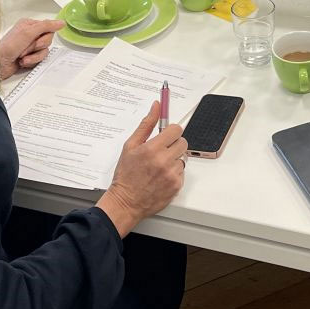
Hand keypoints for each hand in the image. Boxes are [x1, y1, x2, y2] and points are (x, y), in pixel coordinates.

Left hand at [0, 17, 57, 79]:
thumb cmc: (7, 47)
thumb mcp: (27, 33)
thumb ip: (46, 26)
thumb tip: (60, 22)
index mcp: (29, 25)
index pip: (48, 28)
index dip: (44, 36)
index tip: (36, 39)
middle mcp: (30, 35)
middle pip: (48, 40)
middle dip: (37, 47)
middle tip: (27, 48)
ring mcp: (30, 46)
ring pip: (44, 51)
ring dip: (34, 55)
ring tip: (22, 56)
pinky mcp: (30, 57)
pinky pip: (40, 59)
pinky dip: (31, 61)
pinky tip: (22, 61)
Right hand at [97, 102, 187, 235]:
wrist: (126, 202)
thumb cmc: (126, 175)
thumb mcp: (131, 146)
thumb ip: (146, 125)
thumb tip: (156, 106)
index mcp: (152, 148)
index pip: (176, 130)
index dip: (171, 131)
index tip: (166, 136)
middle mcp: (164, 161)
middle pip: (183, 142)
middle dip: (173, 144)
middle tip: (161, 151)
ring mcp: (172, 174)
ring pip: (183, 157)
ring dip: (174, 159)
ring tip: (159, 166)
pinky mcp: (176, 186)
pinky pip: (182, 172)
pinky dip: (174, 173)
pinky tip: (161, 176)